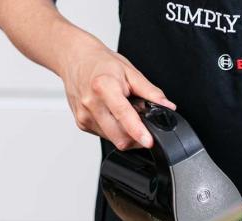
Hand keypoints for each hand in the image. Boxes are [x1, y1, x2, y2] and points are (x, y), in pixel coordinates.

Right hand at [59, 41, 175, 149]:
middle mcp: (91, 104)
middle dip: (137, 136)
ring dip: (125, 133)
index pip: (123, 115)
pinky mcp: (81, 124)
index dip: (138, 131)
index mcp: (104, 87)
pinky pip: (104, 136)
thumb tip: (167, 106)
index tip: (148, 142)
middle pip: (119, 136)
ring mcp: (84, 116)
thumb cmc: (100, 63)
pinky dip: (114, 130)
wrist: (74, 58)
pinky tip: (112, 114)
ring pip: (113, 139)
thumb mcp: (130, 71)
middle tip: (142, 121)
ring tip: (124, 112)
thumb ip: (150, 91)